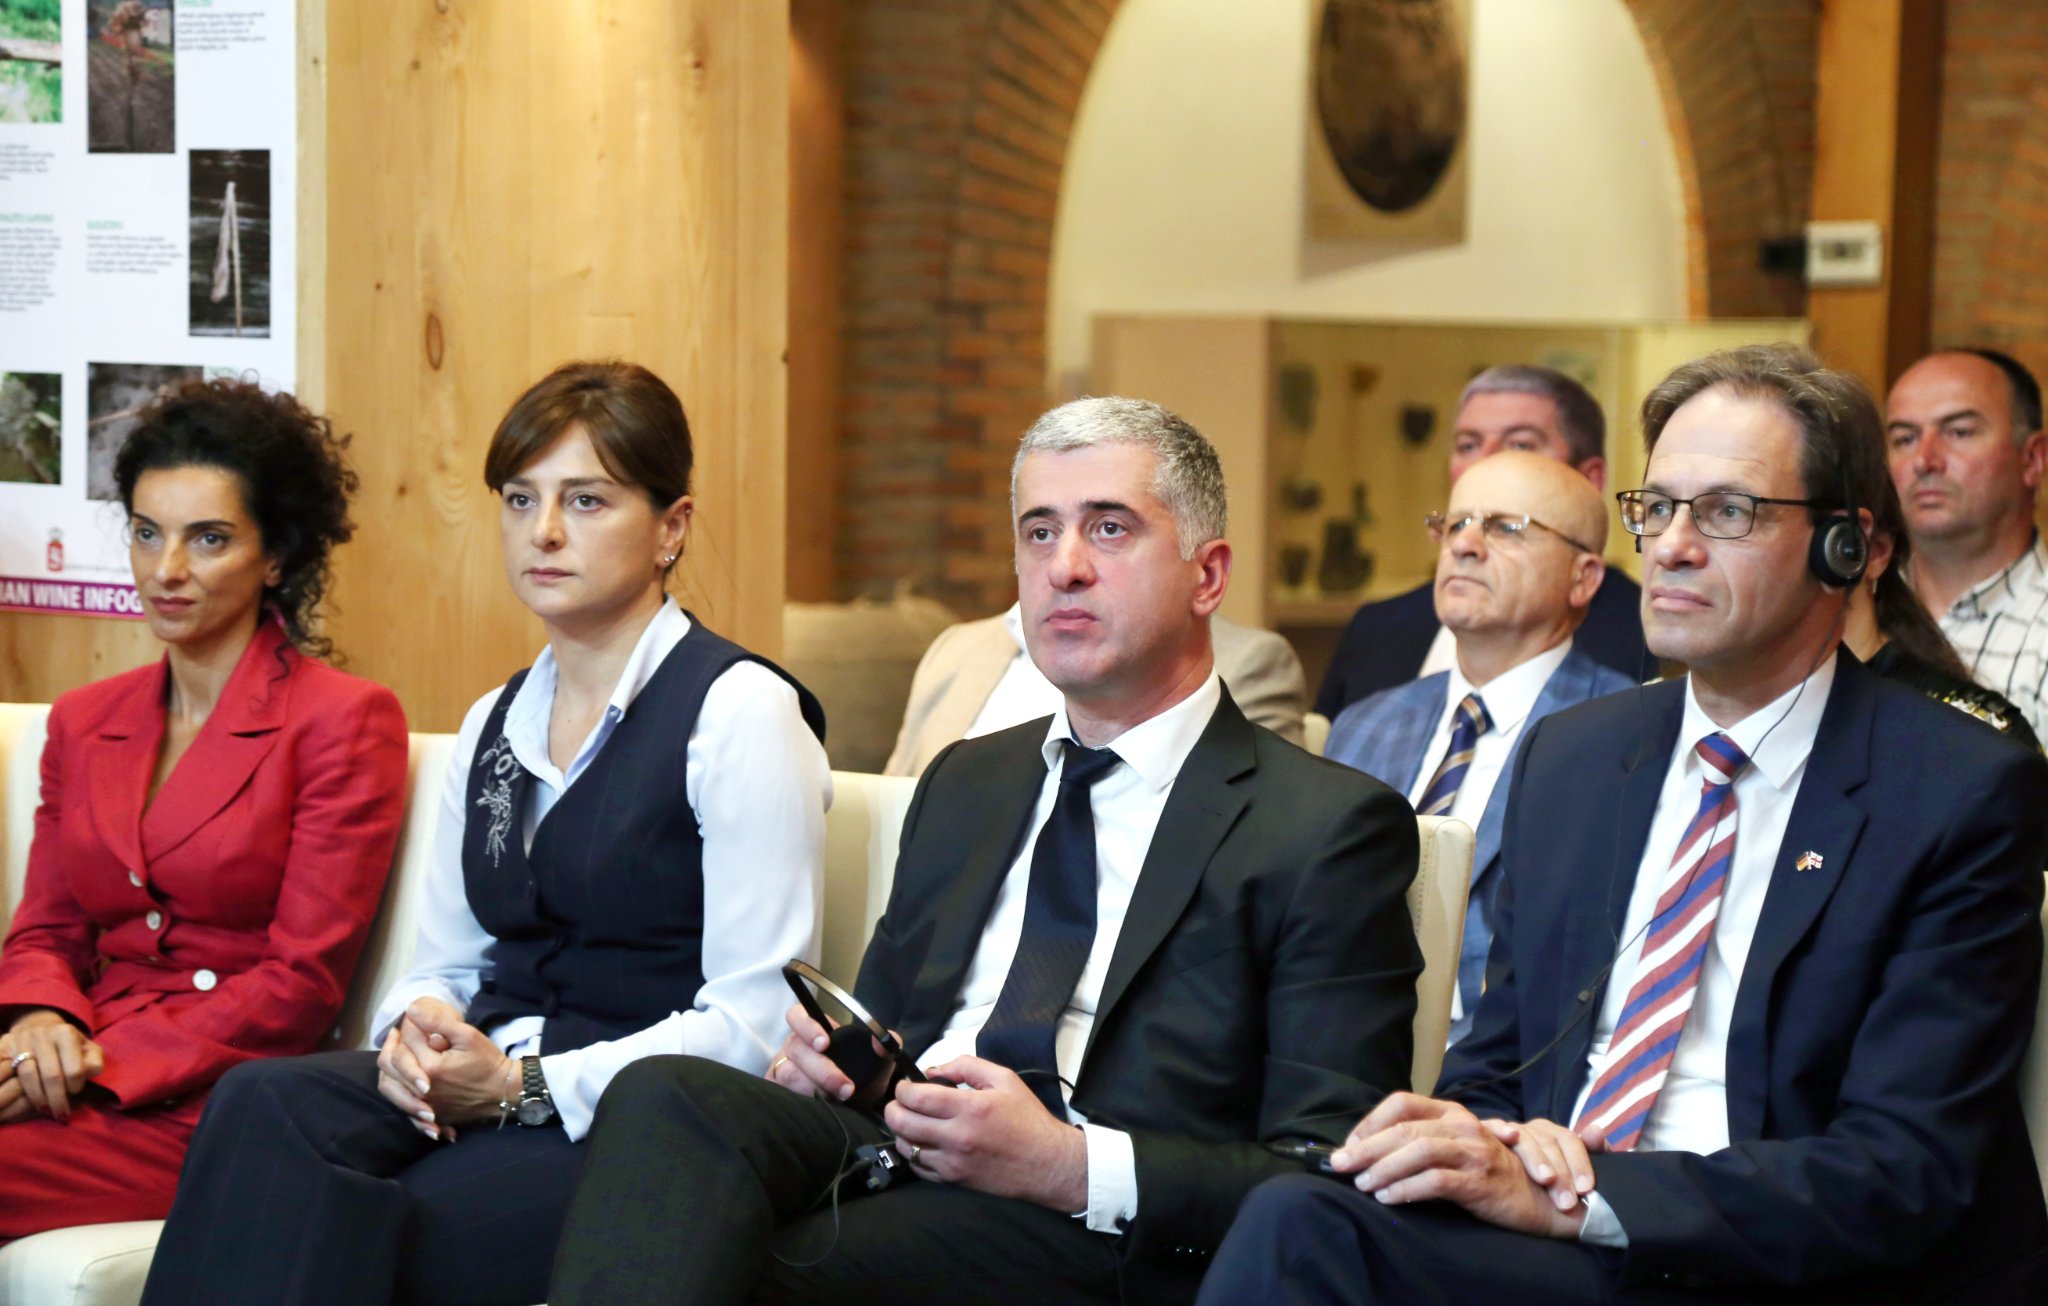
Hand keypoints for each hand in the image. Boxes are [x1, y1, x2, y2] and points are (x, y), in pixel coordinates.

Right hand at [4, 1010, 104, 1120]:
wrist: (39, 1028)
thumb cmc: (68, 1046)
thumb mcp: (88, 1050)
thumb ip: (94, 1062)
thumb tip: (89, 1072)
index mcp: (66, 1033)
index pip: (74, 1069)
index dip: (76, 1086)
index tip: (75, 1092)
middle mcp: (42, 1034)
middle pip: (50, 1075)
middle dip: (57, 1099)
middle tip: (60, 1113)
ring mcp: (21, 1040)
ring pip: (27, 1076)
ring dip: (37, 1098)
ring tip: (45, 1109)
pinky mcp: (4, 1047)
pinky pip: (6, 1072)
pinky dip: (17, 1090)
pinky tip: (26, 1100)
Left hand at [376, 998, 515, 1136]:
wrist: (503, 1092)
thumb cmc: (487, 1061)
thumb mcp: (468, 1035)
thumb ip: (437, 1022)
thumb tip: (411, 1009)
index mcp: (431, 1066)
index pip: (407, 1038)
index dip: (410, 1023)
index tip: (415, 1017)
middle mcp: (421, 1088)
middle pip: (389, 1062)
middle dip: (392, 1043)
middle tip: (398, 1033)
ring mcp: (422, 1104)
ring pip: (388, 1084)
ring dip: (388, 1066)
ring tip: (396, 1052)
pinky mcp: (426, 1115)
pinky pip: (398, 1103)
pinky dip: (395, 1087)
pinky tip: (401, 1076)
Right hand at [763, 1003, 894, 1107]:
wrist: (859, 1110)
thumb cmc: (863, 1080)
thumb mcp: (879, 1064)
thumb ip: (888, 1047)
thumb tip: (881, 1040)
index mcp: (813, 1032)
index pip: (797, 1016)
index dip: (806, 1026)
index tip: (824, 1043)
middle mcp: (793, 1048)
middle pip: (796, 1050)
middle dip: (823, 1070)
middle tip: (845, 1088)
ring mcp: (782, 1070)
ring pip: (787, 1073)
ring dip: (813, 1088)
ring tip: (834, 1100)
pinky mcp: (777, 1092)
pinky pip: (780, 1094)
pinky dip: (799, 1100)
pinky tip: (816, 1108)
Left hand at [882, 1056, 1086, 1211]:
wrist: (1047, 1164)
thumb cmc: (1028, 1120)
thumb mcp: (1005, 1079)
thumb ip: (967, 1066)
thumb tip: (934, 1071)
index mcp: (970, 1108)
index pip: (917, 1097)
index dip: (903, 1089)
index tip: (906, 1085)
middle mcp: (957, 1137)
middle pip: (903, 1123)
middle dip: (894, 1109)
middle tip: (900, 1102)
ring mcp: (953, 1163)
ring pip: (907, 1148)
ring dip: (902, 1132)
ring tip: (912, 1121)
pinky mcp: (954, 1180)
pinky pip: (919, 1169)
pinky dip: (914, 1154)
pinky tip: (924, 1142)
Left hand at [1331, 1092, 1586, 1238]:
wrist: (1542, 1200)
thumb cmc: (1490, 1175)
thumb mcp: (1455, 1151)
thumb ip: (1422, 1145)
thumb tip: (1367, 1153)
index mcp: (1452, 1113)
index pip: (1402, 1103)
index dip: (1372, 1122)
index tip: (1350, 1145)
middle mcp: (1462, 1125)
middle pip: (1404, 1127)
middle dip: (1366, 1147)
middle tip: (1341, 1165)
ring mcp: (1473, 1151)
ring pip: (1418, 1150)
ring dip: (1383, 1168)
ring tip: (1364, 1185)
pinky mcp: (1480, 1180)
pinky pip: (1436, 1181)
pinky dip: (1407, 1189)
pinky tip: (1390, 1199)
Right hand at [1481, 1116, 1605, 1203]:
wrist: (1502, 1199)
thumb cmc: (1540, 1193)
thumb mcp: (1570, 1181)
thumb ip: (1591, 1156)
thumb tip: (1596, 1131)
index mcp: (1553, 1136)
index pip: (1570, 1140)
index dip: (1580, 1163)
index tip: (1586, 1189)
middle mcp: (1531, 1131)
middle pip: (1549, 1141)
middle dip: (1562, 1172)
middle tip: (1567, 1202)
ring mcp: (1508, 1133)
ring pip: (1523, 1137)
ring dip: (1536, 1157)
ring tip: (1546, 1180)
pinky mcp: (1484, 1136)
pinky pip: (1490, 1126)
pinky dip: (1501, 1128)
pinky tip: (1510, 1135)